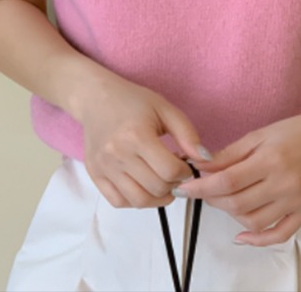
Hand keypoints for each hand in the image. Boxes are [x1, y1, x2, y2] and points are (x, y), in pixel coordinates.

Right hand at [78, 72, 210, 209]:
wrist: (96, 98)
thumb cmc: (132, 101)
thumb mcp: (165, 109)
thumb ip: (187, 134)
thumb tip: (205, 159)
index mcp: (136, 135)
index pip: (169, 171)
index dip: (185, 172)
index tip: (185, 164)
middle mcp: (117, 155)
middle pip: (156, 188)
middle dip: (174, 185)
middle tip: (175, 173)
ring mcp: (104, 167)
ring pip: (138, 201)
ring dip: (158, 197)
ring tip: (163, 182)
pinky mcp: (95, 175)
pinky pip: (118, 202)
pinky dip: (136, 201)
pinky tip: (144, 185)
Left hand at [175, 96, 300, 246]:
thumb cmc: (294, 130)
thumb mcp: (259, 134)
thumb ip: (230, 154)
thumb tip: (202, 167)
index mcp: (271, 159)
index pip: (227, 180)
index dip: (201, 187)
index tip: (184, 188)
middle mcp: (284, 183)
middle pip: (237, 203)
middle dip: (212, 199)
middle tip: (203, 190)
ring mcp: (297, 200)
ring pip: (254, 220)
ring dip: (230, 214)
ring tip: (223, 200)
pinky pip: (279, 234)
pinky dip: (258, 239)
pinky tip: (241, 235)